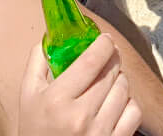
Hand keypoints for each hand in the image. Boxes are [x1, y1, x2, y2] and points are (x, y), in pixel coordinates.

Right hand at [18, 36, 140, 135]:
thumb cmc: (36, 129)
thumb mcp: (28, 95)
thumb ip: (37, 62)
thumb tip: (51, 36)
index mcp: (57, 99)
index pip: (91, 61)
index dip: (103, 44)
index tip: (104, 39)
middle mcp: (80, 116)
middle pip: (111, 73)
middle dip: (111, 59)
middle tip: (107, 56)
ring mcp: (99, 132)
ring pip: (124, 90)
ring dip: (119, 80)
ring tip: (108, 82)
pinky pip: (134, 113)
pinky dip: (129, 103)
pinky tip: (116, 103)